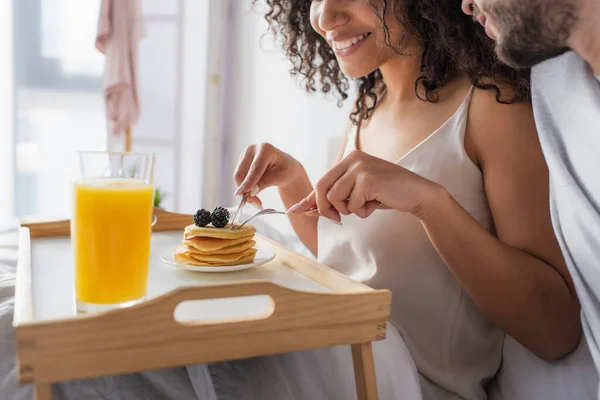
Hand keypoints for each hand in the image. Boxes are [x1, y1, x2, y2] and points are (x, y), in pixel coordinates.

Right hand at [233, 143, 303, 207]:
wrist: (285, 168)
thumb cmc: (285, 170)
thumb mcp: (279, 177)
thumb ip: (265, 182)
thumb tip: (251, 191)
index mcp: (265, 149)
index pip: (255, 168)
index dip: (248, 181)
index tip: (243, 194)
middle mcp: (252, 149)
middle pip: (241, 172)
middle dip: (246, 190)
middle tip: (256, 204)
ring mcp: (245, 155)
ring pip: (238, 177)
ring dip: (245, 191)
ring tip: (257, 201)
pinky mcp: (241, 162)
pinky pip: (239, 178)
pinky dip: (244, 188)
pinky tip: (253, 194)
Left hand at [289, 150, 439, 221]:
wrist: (417, 193)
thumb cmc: (387, 193)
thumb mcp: (359, 192)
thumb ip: (336, 197)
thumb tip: (308, 209)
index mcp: (350, 159)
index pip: (322, 180)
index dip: (309, 198)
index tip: (295, 210)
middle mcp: (353, 159)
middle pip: (321, 188)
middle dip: (325, 208)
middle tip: (338, 219)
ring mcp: (360, 168)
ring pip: (334, 198)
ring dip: (348, 210)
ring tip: (366, 204)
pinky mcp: (368, 180)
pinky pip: (352, 205)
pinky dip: (363, 211)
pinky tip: (377, 203)